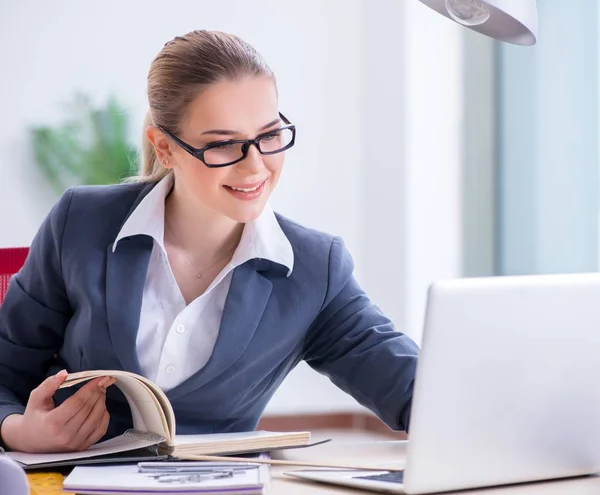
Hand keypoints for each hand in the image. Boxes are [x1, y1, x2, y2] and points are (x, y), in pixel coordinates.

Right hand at [0, 370, 116, 452]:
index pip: (78, 402)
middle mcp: (66, 435)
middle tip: (102, 381)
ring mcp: (75, 443)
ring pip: (97, 418)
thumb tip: (64, 373)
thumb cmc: (34, 418)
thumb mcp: (36, 398)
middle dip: (98, 392)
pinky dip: (104, 416)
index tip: (99, 377)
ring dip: (102, 402)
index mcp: (53, 423)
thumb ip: (49, 384)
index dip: (91, 388)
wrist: (30, 442)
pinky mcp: (82, 448)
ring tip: (101, 391)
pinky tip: (101, 406)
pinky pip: (100, 430)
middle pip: (89, 409)